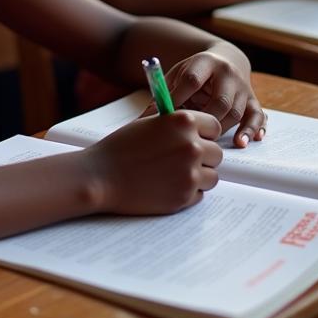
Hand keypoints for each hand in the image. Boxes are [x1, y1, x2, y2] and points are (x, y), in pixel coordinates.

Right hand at [83, 110, 221, 214]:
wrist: (101, 176)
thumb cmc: (121, 147)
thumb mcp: (149, 123)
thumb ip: (175, 123)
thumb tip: (197, 124)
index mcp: (184, 121)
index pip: (215, 127)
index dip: (205, 134)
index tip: (196, 139)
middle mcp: (192, 146)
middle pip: (217, 153)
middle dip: (203, 157)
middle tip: (181, 160)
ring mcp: (190, 173)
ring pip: (212, 176)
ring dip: (198, 176)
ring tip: (172, 174)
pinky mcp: (185, 197)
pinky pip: (199, 195)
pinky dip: (187, 193)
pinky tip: (165, 186)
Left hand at [161, 50, 266, 146]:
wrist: (227, 60)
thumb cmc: (196, 73)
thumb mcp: (179, 75)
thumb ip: (165, 93)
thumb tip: (143, 119)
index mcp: (205, 63)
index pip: (193, 79)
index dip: (180, 98)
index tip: (168, 115)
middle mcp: (227, 73)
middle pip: (220, 99)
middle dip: (206, 119)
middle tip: (193, 135)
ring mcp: (242, 87)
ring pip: (236, 111)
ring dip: (224, 129)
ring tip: (213, 145)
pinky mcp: (252, 99)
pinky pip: (257, 115)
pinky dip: (252, 130)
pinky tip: (243, 142)